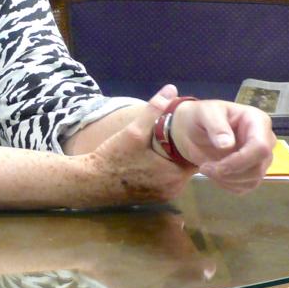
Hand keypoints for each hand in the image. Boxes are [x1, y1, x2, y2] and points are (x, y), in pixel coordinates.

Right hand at [82, 84, 195, 205]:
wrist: (91, 182)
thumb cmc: (114, 157)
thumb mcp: (134, 131)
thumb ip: (154, 110)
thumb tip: (171, 88)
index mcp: (175, 175)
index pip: (197, 155)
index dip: (193, 141)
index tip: (188, 128)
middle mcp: (174, 189)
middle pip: (188, 164)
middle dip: (183, 149)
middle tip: (176, 131)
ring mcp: (165, 196)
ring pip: (178, 172)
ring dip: (174, 159)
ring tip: (167, 142)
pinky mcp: (155, 199)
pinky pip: (168, 180)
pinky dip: (165, 169)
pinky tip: (155, 157)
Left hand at [170, 100, 274, 193]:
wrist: (194, 130)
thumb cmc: (202, 117)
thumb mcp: (204, 113)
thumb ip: (216, 126)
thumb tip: (227, 144)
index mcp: (258, 121)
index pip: (261, 147)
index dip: (240, 161)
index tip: (217, 166)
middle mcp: (265, 140)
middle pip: (257, 168)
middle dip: (229, 173)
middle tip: (204, 168)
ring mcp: (261, 158)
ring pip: (252, 181)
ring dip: (226, 180)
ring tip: (207, 168)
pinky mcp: (253, 173)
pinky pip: (244, 187)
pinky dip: (226, 184)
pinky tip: (215, 172)